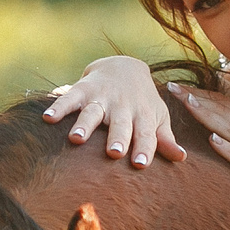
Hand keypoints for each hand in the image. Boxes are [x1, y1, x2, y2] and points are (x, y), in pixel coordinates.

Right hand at [43, 56, 185, 167]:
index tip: (140, 164)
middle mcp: (122, 106)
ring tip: (76, 138)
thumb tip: (181, 159)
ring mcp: (102, 97)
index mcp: (142, 115)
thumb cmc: (142, 101)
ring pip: (93, 111)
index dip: (144, 148)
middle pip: (120, 123)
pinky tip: (47, 118)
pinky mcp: (83, 89)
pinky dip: (58, 107)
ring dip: (85, 124)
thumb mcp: (157, 116)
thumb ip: (164, 138)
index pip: (145, 133)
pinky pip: (69, 98)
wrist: (125, 65)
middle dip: (117, 137)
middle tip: (114, 153)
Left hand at [168, 82, 229, 229]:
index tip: (182, 87)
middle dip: (197, 98)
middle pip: (224, 110)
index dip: (203, 94)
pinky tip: (213, 140)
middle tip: (173, 87)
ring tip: (188, 103)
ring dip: (208, 115)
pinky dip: (227, 148)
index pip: (228, 103)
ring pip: (229, 128)